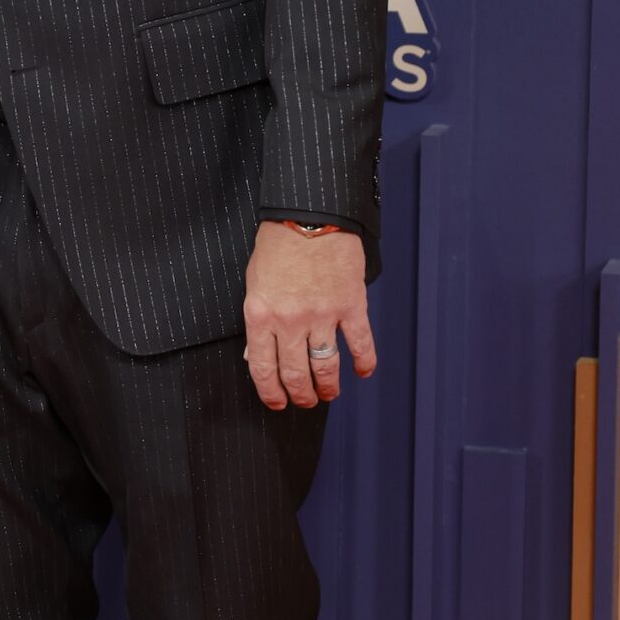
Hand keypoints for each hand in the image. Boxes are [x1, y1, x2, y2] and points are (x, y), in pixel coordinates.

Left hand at [242, 224, 375, 410]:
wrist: (309, 216)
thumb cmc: (278, 246)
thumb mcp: (255, 284)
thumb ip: (258, 321)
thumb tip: (255, 354)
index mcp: (261, 316)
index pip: (263, 368)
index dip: (270, 392)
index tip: (277, 403)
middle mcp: (290, 321)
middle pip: (295, 374)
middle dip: (301, 395)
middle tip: (306, 401)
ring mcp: (322, 315)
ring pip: (327, 366)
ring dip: (328, 386)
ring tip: (329, 393)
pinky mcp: (351, 305)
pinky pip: (360, 343)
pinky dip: (364, 362)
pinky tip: (362, 371)